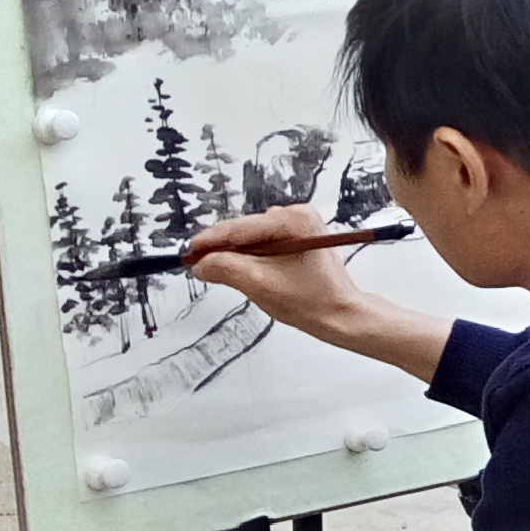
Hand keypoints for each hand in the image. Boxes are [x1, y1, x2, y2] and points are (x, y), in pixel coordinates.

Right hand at [186, 207, 449, 381]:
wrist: (342, 315)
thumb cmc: (308, 301)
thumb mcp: (260, 284)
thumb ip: (227, 269)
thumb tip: (200, 264)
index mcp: (294, 219)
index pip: (241, 227)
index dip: (211, 240)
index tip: (188, 251)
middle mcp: (298, 214)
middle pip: (246, 230)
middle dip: (222, 247)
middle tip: (196, 263)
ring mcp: (301, 226)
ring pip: (254, 238)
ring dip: (236, 253)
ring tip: (217, 270)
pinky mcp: (300, 239)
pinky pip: (266, 244)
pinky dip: (251, 257)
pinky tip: (243, 271)